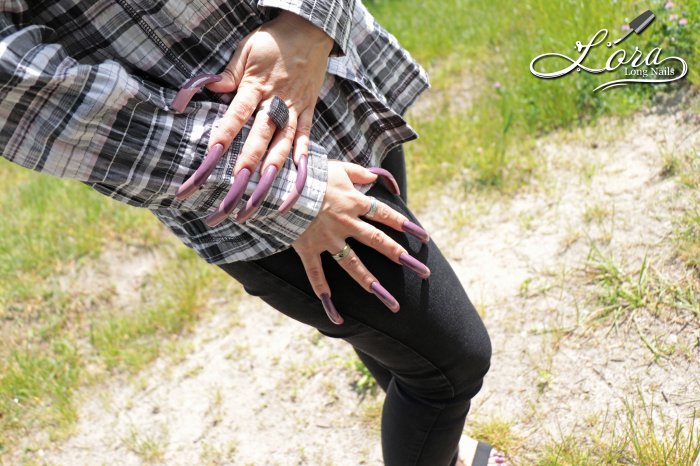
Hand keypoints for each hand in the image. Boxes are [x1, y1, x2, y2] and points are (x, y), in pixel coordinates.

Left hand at [174, 10, 332, 224]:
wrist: (311, 30)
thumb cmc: (273, 40)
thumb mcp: (245, 50)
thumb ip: (228, 73)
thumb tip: (208, 88)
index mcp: (256, 86)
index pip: (237, 115)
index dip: (224, 136)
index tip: (211, 157)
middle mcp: (277, 102)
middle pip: (260, 137)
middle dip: (248, 164)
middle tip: (235, 187)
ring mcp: (296, 110)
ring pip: (283, 145)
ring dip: (272, 170)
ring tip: (260, 195)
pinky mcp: (309, 113)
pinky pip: (306, 141)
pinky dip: (302, 162)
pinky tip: (295, 182)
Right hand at [292, 161, 430, 324]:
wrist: (279, 183)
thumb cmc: (309, 173)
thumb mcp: (337, 167)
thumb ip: (359, 173)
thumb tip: (375, 178)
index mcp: (354, 202)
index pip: (385, 215)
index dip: (406, 225)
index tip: (424, 238)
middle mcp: (345, 223)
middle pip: (377, 242)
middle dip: (401, 257)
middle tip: (422, 272)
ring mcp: (327, 239)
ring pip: (353, 265)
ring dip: (371, 283)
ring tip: (390, 301)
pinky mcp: (308, 249)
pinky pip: (317, 275)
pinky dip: (324, 294)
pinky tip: (336, 316)